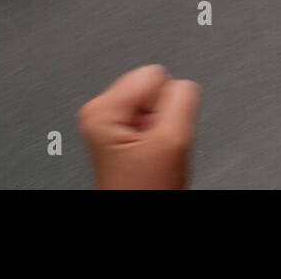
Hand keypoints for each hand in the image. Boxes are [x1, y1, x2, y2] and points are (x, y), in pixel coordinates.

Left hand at [78, 65, 200, 189]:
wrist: (137, 205)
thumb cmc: (144, 188)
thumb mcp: (173, 140)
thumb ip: (182, 98)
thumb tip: (182, 84)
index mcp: (101, 108)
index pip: (154, 74)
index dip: (167, 105)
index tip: (158, 132)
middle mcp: (97, 110)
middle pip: (150, 86)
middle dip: (161, 115)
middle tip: (154, 145)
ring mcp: (104, 121)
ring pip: (150, 100)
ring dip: (158, 125)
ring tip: (150, 151)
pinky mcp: (113, 130)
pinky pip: (146, 115)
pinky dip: (152, 133)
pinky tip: (146, 152)